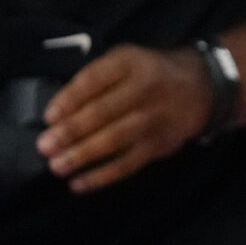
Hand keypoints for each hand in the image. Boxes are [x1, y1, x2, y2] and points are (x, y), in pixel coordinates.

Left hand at [37, 44, 215, 192]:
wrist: (200, 87)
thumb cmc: (148, 73)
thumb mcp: (124, 60)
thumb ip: (95, 78)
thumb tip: (59, 112)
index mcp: (129, 64)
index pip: (94, 80)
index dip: (69, 100)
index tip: (48, 117)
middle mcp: (144, 89)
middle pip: (102, 112)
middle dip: (71, 132)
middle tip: (45, 147)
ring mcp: (154, 119)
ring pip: (115, 139)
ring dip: (83, 155)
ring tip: (57, 166)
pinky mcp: (160, 144)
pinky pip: (129, 163)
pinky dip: (103, 175)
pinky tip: (79, 183)